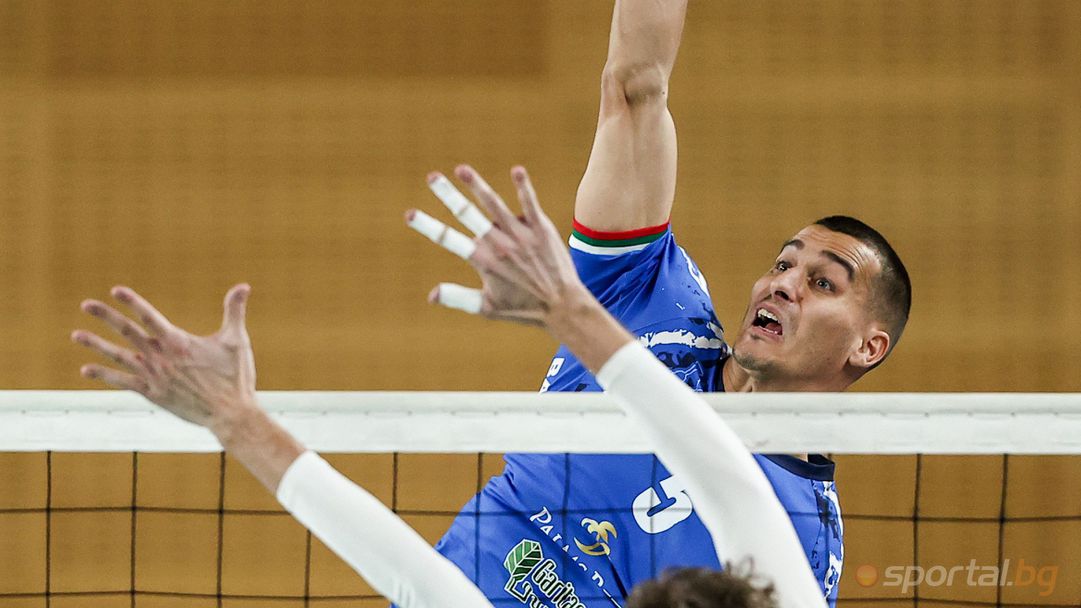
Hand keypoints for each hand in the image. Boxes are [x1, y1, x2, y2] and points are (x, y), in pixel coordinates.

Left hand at [72, 284, 257, 433]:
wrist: (230, 414)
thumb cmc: (235, 377)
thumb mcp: (236, 340)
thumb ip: (235, 311)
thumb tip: (244, 286)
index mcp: (179, 343)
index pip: (150, 317)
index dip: (132, 302)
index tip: (115, 291)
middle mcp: (161, 358)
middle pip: (128, 332)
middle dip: (106, 317)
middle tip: (87, 304)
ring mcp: (154, 377)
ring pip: (119, 357)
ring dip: (97, 345)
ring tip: (77, 335)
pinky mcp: (152, 394)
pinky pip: (123, 383)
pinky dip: (104, 376)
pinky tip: (86, 370)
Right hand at [406, 165, 587, 326]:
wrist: (561, 305)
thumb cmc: (523, 308)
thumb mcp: (487, 307)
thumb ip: (458, 297)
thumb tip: (431, 295)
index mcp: (483, 262)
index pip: (449, 239)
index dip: (428, 225)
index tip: (409, 214)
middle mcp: (499, 245)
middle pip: (468, 215)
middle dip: (448, 195)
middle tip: (432, 177)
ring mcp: (520, 235)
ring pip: (494, 204)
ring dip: (477, 185)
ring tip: (461, 169)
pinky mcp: (541, 229)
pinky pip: (530, 204)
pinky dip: (523, 187)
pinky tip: (517, 170)